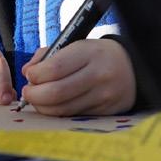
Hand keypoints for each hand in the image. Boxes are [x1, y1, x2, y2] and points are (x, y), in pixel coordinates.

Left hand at [20, 39, 134, 115]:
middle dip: (34, 95)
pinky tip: (54, 106)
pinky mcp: (106, 112)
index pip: (55, 68)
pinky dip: (59, 113)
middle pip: (56, 92)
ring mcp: (104, 96)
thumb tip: (27, 72)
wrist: (132, 67)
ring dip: (43, 107)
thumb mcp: (75, 45)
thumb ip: (48, 56)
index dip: (36, 75)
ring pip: (63, 109)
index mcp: (89, 53)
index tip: (30, 75)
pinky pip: (74, 116)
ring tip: (38, 99)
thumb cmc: (96, 55)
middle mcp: (98, 75)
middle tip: (28, 92)